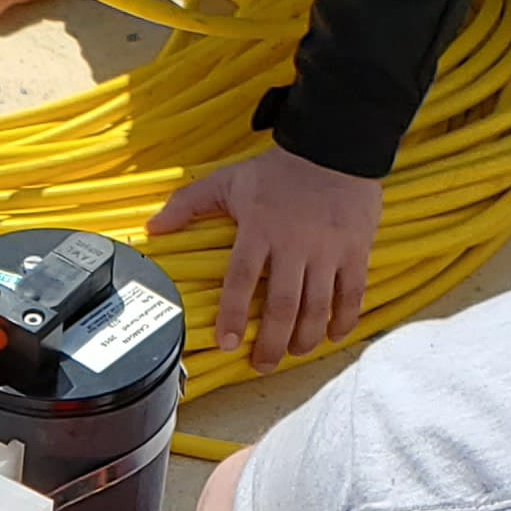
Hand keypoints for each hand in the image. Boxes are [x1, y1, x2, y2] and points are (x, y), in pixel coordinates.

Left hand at [153, 146, 384, 369]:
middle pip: (282, 306)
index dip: (232, 316)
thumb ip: (190, 204)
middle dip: (271, 343)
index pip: (241, 281)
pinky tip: (331, 336)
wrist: (334, 145)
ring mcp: (328, 250)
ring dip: (304, 339)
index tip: (226, 343)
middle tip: (261, 365)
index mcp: (259, 230)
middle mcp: (294, 244)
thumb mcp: (229, 181)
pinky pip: (352, 294)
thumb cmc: (279, 170)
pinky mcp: (356, 250)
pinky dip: (343, 320)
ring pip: (317, 307)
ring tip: (292, 354)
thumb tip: (153, 226)